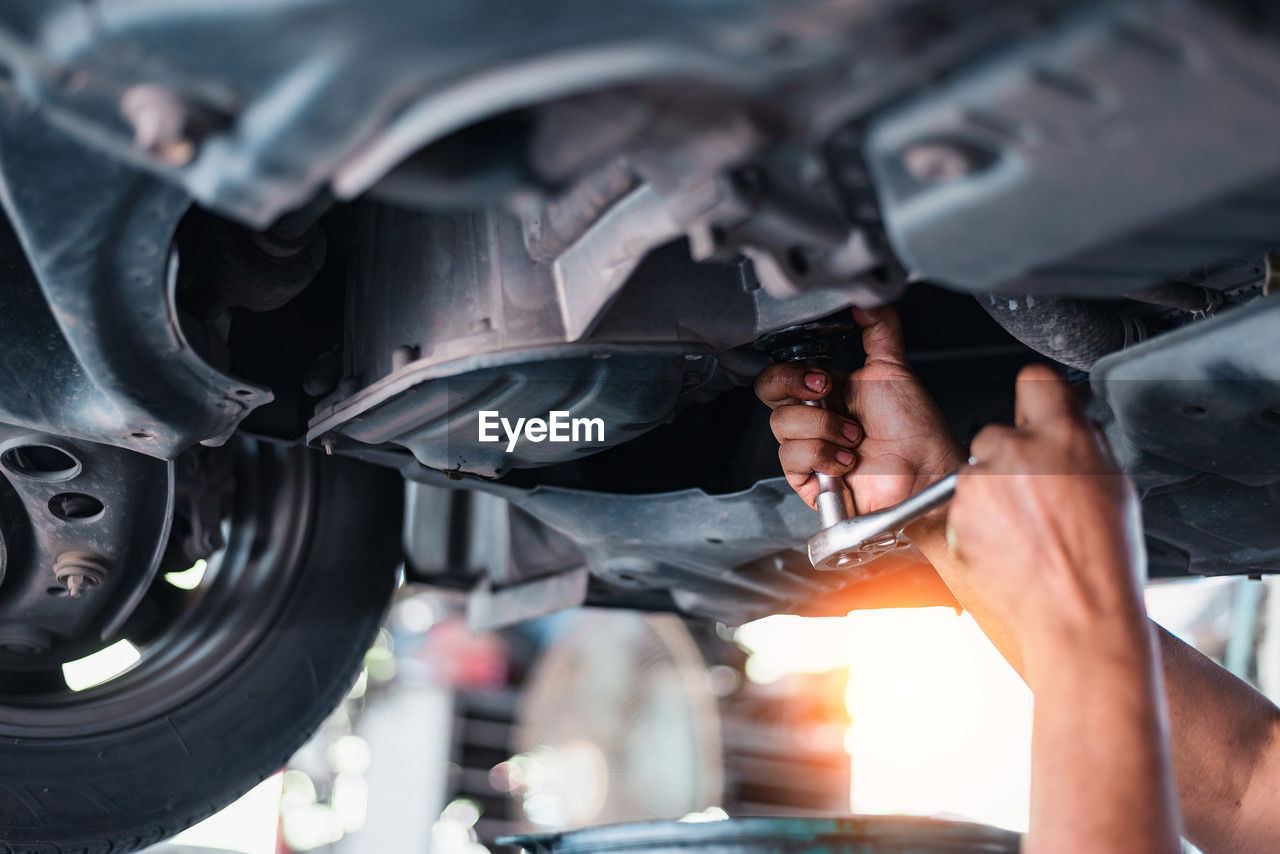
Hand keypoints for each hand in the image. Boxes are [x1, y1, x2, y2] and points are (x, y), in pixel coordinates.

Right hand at [754, 306, 963, 516]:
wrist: (925, 471)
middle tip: (828, 394)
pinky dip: (821, 455)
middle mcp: (813, 418)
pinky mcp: (808, 478)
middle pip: (769, 393)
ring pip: (781, 425)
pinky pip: (791, 458)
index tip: (822, 375)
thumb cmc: (916, 431)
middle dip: (797, 389)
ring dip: (822, 428)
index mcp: (825, 391)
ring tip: (853, 438)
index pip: (781, 373)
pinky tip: (846, 460)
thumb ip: (878, 328)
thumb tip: (863, 300)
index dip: (791, 371)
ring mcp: (809, 448)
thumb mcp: (893, 368)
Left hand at [946, 364, 1148, 684]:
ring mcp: (977, 483)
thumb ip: (1081, 443)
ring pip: (973, 472)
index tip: (1035, 414)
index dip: (1036, 402)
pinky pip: (955, 506)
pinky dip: (972, 522)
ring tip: (1022, 534)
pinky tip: (1004, 547)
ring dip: (989, 494)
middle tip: (1032, 499)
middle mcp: (1013, 451)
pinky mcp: (951, 514)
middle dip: (1008, 458)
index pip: (1034, 382)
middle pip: (996, 434)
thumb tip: (1065, 424)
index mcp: (1062, 435)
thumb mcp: (1113, 484)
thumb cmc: (1102, 560)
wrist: (1076, 614)